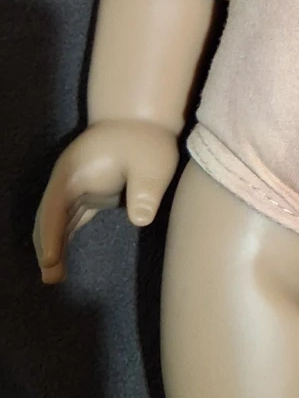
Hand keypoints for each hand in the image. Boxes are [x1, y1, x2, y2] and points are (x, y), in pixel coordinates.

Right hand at [33, 119, 179, 283]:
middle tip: (51, 277)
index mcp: (75, 172)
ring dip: (53, 246)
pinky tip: (61, 258)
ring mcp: (77, 187)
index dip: (51, 235)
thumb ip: (146, 188)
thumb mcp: (152, 162)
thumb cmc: (148, 140)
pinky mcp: (89, 193)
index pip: (55, 209)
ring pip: (56, 220)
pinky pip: (69, 219)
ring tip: (55, 277)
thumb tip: (141, 219)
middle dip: (46, 246)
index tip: (50, 260)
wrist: (144, 120)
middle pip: (49, 218)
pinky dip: (64, 237)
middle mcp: (69, 180)